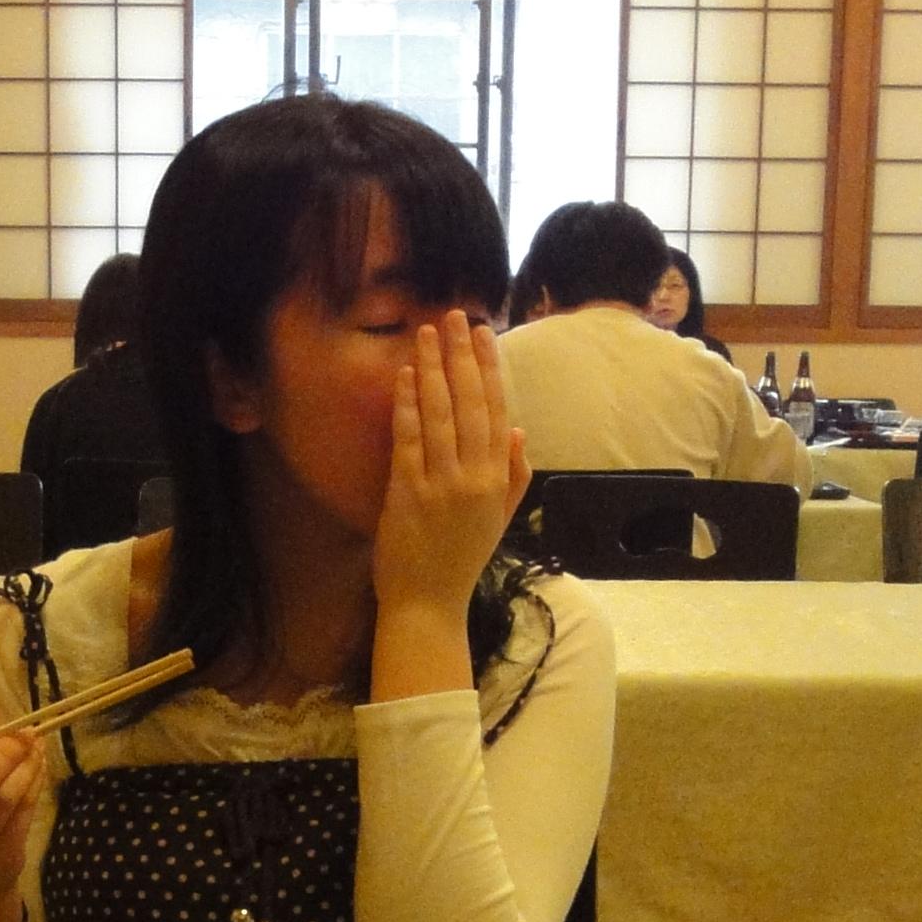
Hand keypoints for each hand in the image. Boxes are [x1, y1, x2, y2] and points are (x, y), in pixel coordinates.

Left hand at [376, 310, 526, 627]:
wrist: (428, 604)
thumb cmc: (461, 560)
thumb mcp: (499, 519)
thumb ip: (513, 475)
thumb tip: (518, 429)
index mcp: (497, 480)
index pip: (497, 411)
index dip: (491, 369)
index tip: (485, 334)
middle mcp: (473, 477)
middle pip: (471, 404)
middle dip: (462, 356)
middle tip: (455, 317)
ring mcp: (440, 484)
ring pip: (439, 415)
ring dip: (432, 370)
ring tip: (426, 333)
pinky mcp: (408, 493)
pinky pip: (409, 440)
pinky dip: (406, 405)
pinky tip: (404, 375)